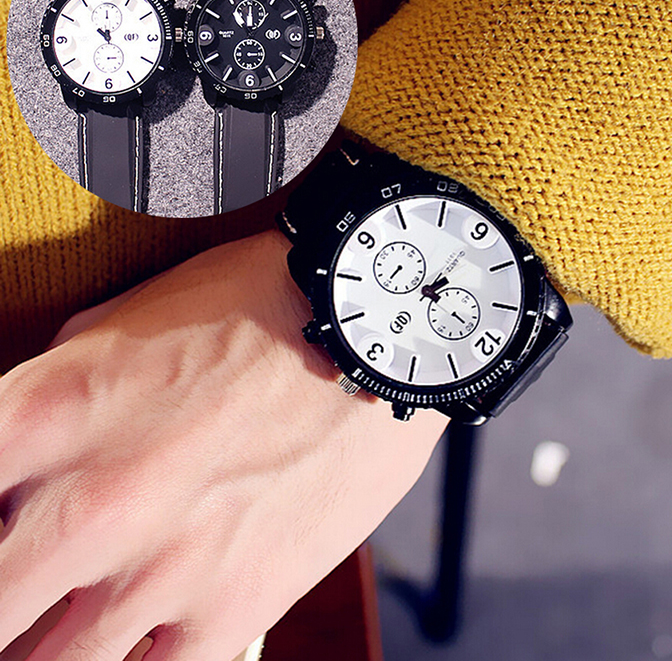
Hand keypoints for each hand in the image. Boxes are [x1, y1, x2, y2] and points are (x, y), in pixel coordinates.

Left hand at [0, 231, 447, 660]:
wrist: (373, 332)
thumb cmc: (257, 307)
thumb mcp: (127, 317)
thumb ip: (54, 381)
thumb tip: (24, 446)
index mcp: (48, 414)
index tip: (3, 524)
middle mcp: (91, 504)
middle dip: (6, 592)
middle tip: (31, 578)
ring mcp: (163, 569)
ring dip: (50, 640)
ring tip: (73, 613)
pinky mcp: (235, 606)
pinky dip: (135, 658)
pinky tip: (142, 633)